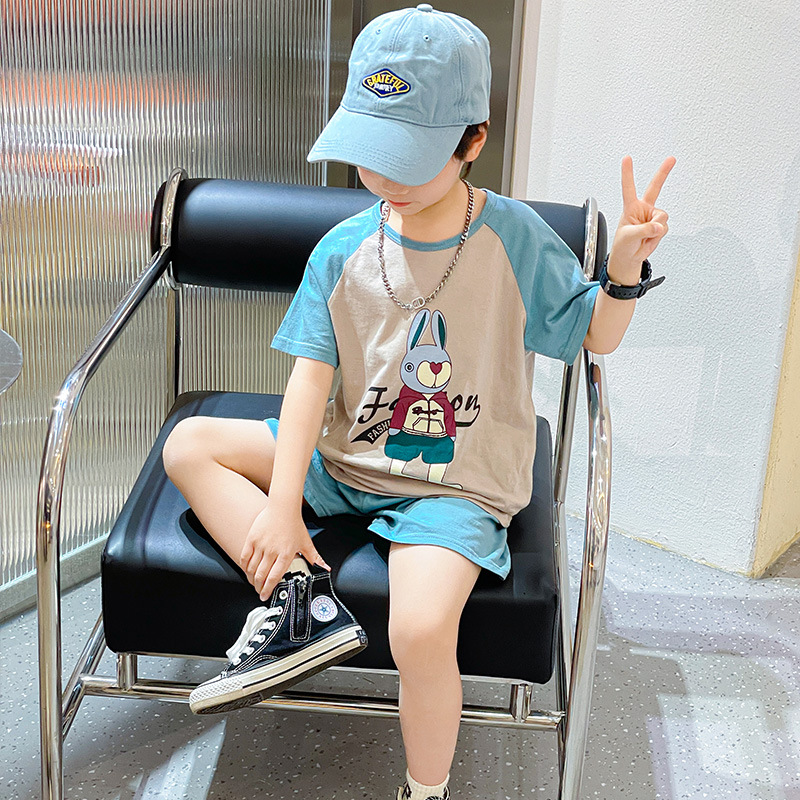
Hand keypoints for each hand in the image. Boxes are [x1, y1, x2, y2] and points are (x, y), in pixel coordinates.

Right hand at [239, 500, 330, 601]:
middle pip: (261, 576)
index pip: (274, 577)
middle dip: (259, 587)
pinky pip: (244, 557)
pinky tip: (247, 570)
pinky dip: (244, 566)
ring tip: (253, 583)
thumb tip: (325, 569)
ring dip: (251, 578)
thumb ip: (315, 558)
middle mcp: (272, 551)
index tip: (265, 596)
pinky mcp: (252, 539)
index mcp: (286, 554)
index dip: (268, 589)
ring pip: (252, 568)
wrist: (283, 507)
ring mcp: (261, 545)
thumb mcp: (306, 543)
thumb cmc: (294, 524)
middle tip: (259, 591)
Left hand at [608, 155, 675, 279]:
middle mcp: (643, 209)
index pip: (628, 188)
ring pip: (662, 216)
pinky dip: (658, 235)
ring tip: (645, 236)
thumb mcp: (628, 237)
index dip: (628, 173)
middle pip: (655, 187)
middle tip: (671, 159)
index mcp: (630, 208)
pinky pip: (664, 228)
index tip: (627, 158)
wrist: (630, 257)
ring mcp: (653, 217)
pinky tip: (650, 238)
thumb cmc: (623, 245)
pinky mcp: (660, 226)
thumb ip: (643, 230)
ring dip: (655, 228)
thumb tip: (658, 226)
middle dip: (663, 172)